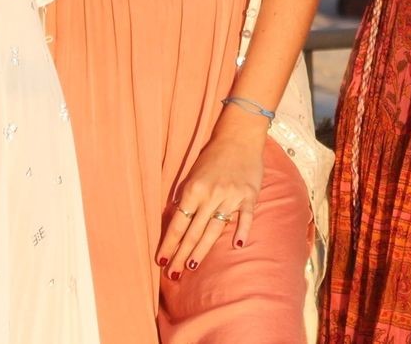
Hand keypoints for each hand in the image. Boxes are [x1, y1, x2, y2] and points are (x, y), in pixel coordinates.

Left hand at [154, 116, 265, 275]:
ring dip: (202, 249)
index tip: (160, 261)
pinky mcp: (250, 195)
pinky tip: (236, 245)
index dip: (169, 244)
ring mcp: (232, 195)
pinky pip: (245, 216)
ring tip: (192, 266)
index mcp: (194, 189)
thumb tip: (177, 220)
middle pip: (194, 231)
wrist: (239, 137)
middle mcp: (211, 194)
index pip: (178, 223)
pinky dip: (241, 230)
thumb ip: (186, 197)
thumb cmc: (213, 156)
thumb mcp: (193, 174)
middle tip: (173, 274)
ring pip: (215, 228)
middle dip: (181, 254)